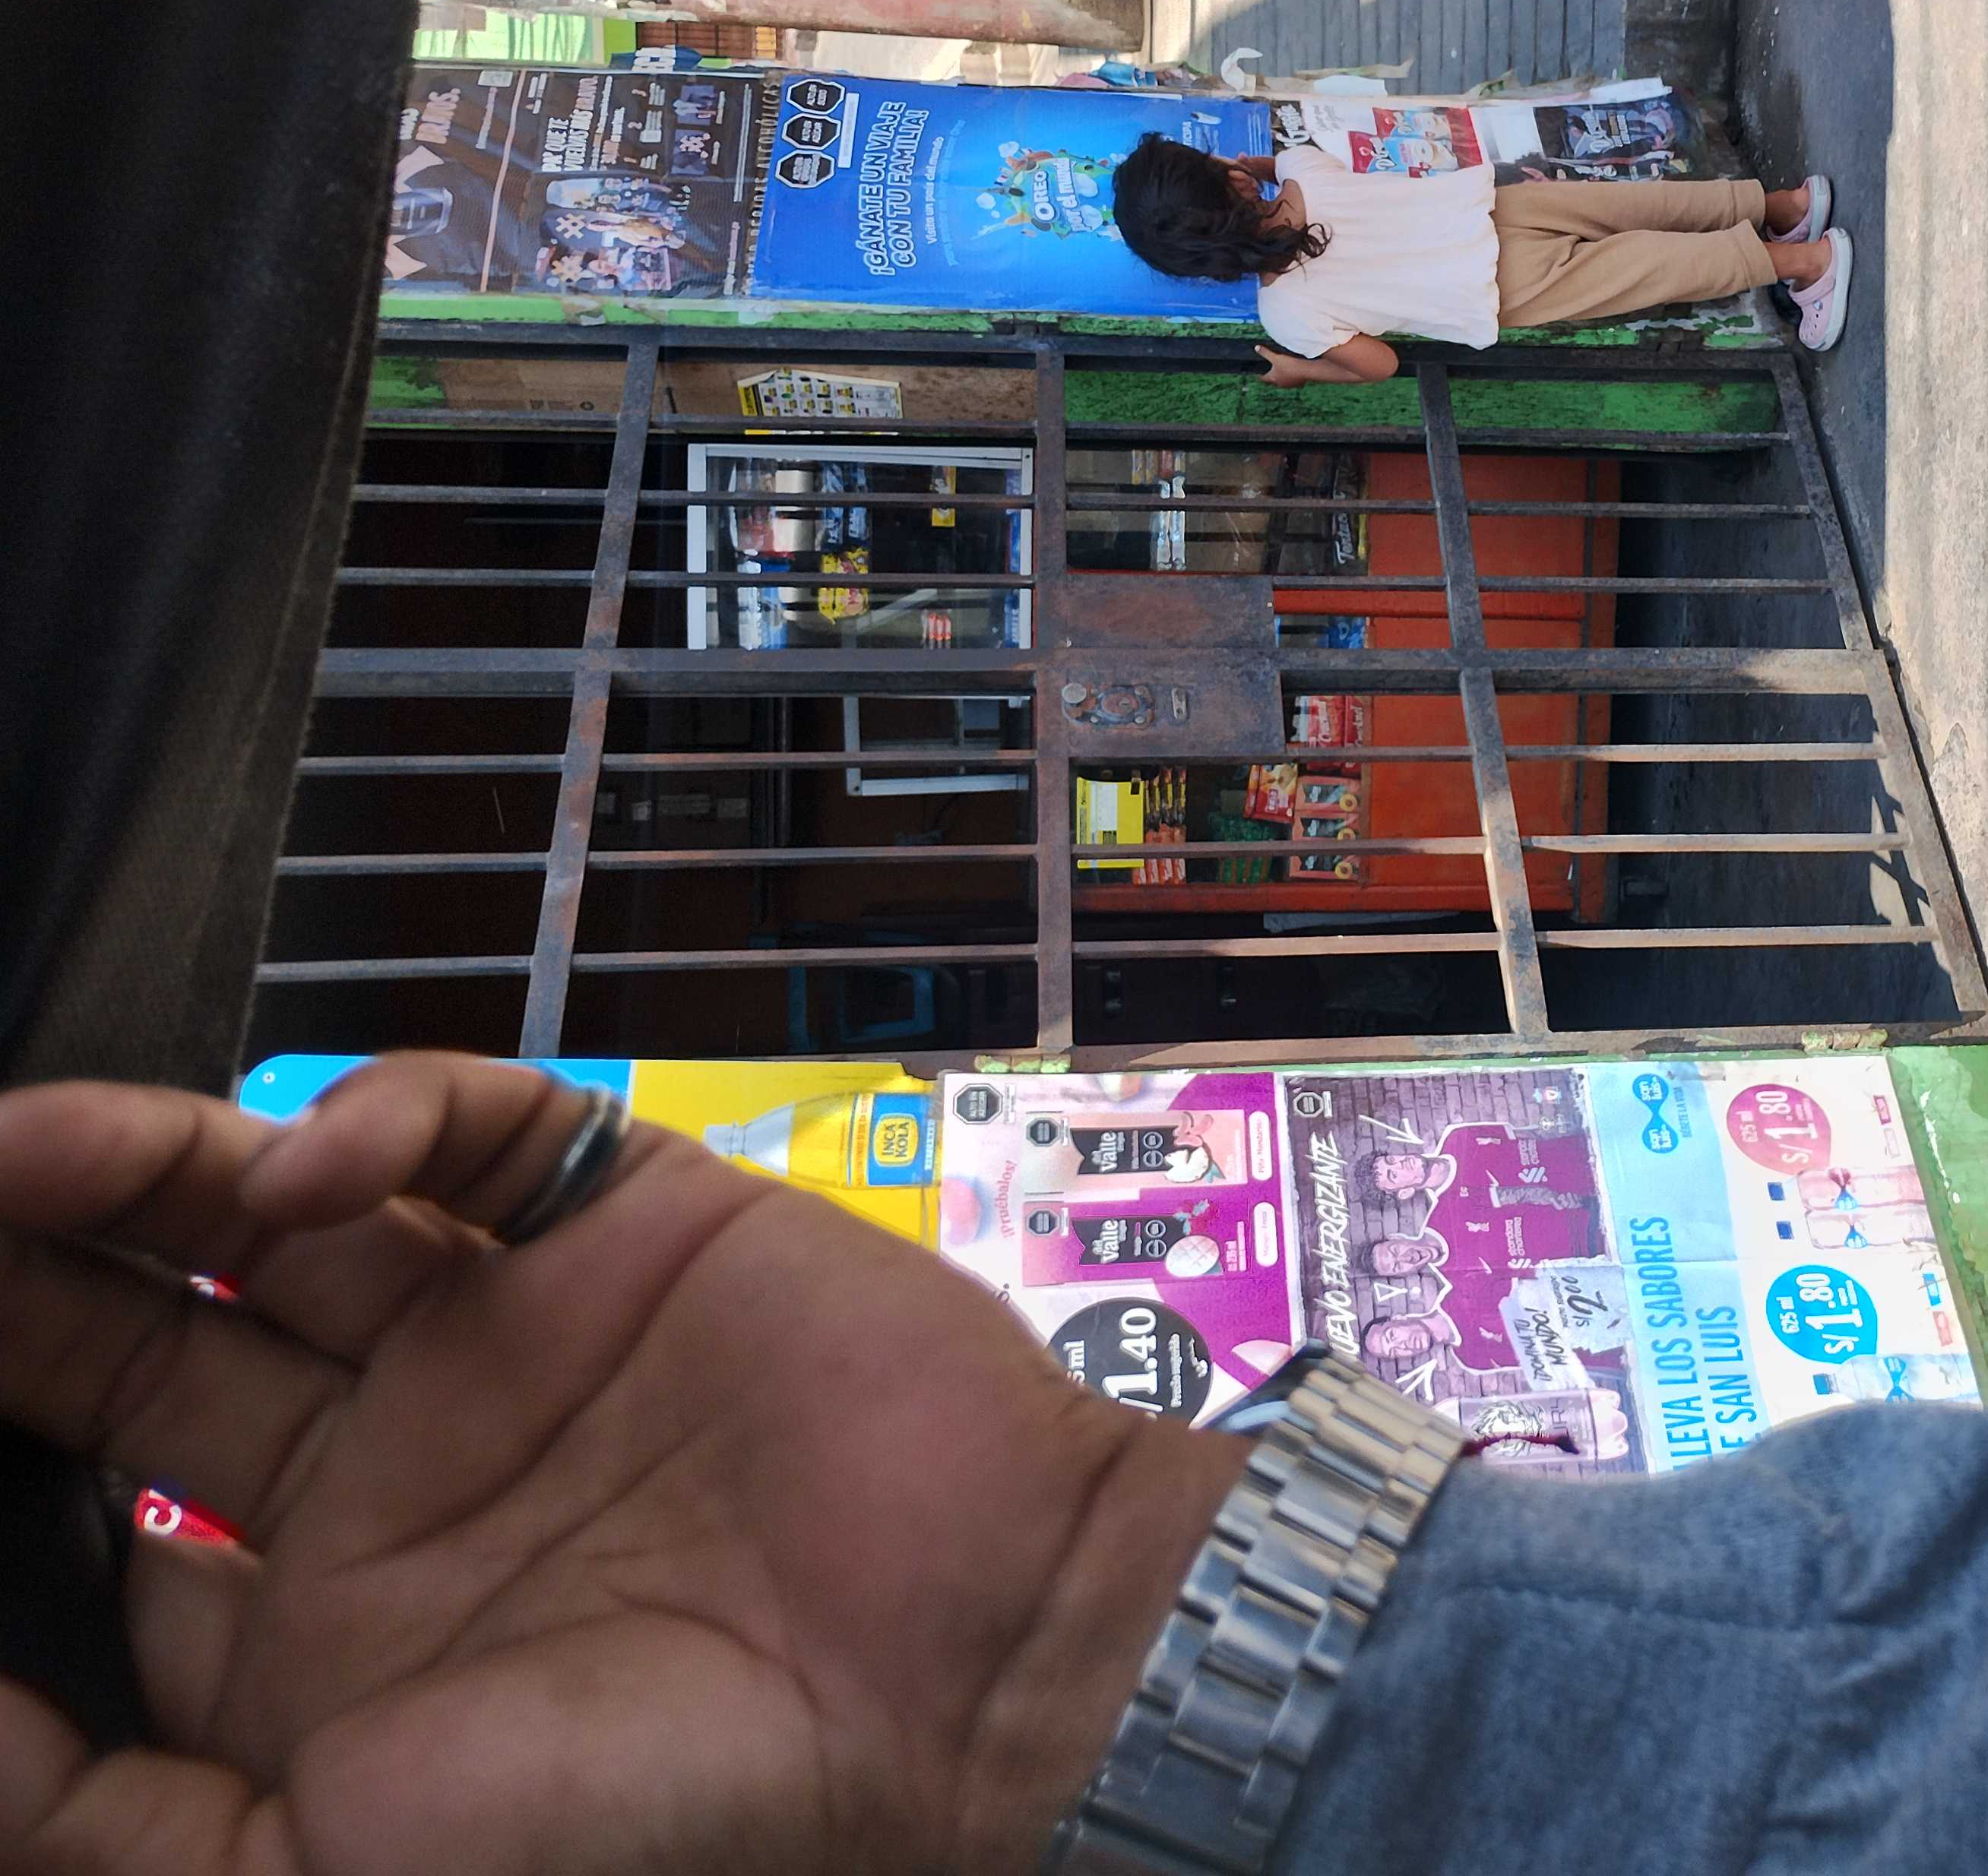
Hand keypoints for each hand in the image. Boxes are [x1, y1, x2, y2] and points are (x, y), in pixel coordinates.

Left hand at [0, 1056, 1246, 1875]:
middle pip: (148, 1343)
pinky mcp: (619, 1215)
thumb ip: (97, 1825)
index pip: (99, 1535)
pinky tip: (312, 1169)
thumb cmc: (658, 1819)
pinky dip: (378, 1116)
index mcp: (322, 1641)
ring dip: (143, 1167)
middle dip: (20, 1284)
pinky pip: (471, 1130)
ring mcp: (508, 1334)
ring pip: (273, 1210)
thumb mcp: (320, 1875)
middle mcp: (397, 1476)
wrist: (963, 1672)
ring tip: (27, 1150)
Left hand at [1256, 344, 1309, 385]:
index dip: (1260, 375)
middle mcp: (1279, 384)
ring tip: (1282, 371)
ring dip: (1281, 378)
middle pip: (1272, 381)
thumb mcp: (1275, 357)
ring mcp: (1289, 385)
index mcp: (1272, 378)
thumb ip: (1265, 352)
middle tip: (1270, 371)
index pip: (1263, 378)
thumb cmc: (1289, 365)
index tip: (1259, 373)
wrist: (1305, 370)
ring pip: (1282, 382)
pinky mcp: (1297, 384)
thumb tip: (1256, 348)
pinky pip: (1292, 382)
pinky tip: (1293, 373)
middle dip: (1271, 377)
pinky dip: (1291, 378)